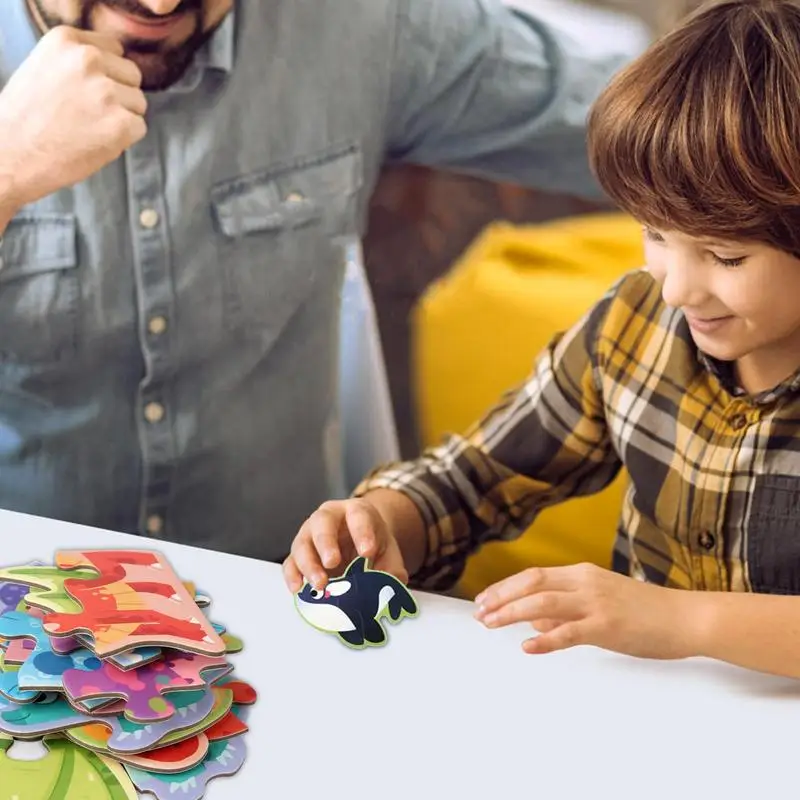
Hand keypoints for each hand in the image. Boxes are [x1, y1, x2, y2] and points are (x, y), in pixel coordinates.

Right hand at [0, 26, 146, 212]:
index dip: (107, 74)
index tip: (88, 91)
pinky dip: (124, 139)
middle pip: (132, 75)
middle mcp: (88, 58)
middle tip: (88, 114)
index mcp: (66, 39)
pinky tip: (96, 141)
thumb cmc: (27, 118)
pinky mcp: (120, 123)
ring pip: (138, 102)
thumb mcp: (45, 68)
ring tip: (88, 128)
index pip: (115, 49)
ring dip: (122, 117)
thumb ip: (79, 62)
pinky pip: (139, 128)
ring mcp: (106, 91)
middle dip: (119, 95)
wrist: (12, 155)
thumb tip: (117, 69)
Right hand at [283, 498, 408, 592]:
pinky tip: (298, 588)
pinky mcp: (299, 554)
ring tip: (320, 584)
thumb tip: (394, 583)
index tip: (367, 552)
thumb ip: (393, 567)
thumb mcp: (388, 551)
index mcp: (355, 511)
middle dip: (326, 542)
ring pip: (302, 543)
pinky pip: (290, 562)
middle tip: (333, 562)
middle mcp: (328, 517)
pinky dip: (292, 576)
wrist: (357, 544)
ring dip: (309, 564)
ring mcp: (310, 534)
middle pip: (322, 523)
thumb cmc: (372, 543)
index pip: (358, 515)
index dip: (362, 532)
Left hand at [473, 563, 699, 659]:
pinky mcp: (607, 626)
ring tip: (490, 624)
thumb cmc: (645, 612)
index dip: (505, 587)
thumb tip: (532, 619)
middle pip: (531, 583)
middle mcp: (585, 582)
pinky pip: (569, 632)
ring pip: (543, 603)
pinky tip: (527, 646)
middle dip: (500, 597)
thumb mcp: (601, 602)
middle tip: (479, 612)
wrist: (686, 618)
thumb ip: (566, 609)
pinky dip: (545, 639)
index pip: (533, 575)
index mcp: (583, 573)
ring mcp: (596, 603)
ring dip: (511, 613)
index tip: (484, 599)